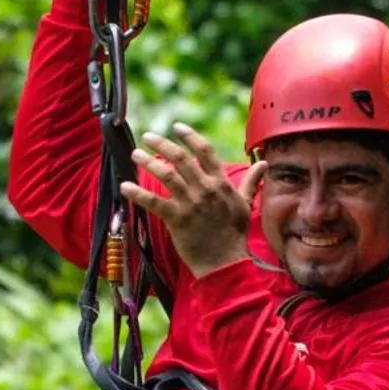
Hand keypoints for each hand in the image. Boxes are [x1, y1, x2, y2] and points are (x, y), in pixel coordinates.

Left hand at [122, 123, 265, 277]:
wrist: (225, 262)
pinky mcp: (177, 219)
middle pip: (181, 158)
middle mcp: (206, 189)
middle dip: (162, 144)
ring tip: (136, 154)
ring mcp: (191, 204)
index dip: (190, 136)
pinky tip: (125, 186)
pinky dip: (137, 193)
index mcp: (221, 183)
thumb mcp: (244, 204)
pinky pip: (154, 202)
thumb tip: (263, 163)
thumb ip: (251, 181)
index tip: (177, 127)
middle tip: (148, 136)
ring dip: (148, 162)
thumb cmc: (234, 234)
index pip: (205, 151)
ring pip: (167, 175)